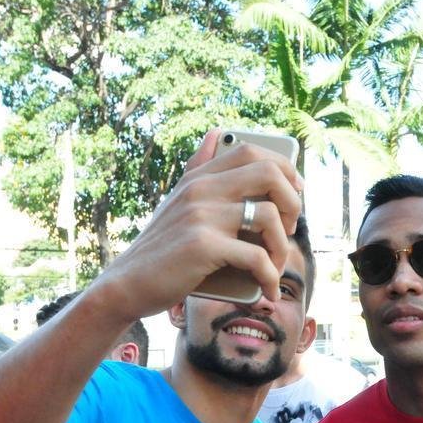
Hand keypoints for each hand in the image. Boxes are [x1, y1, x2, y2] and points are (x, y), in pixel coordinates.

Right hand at [94, 129, 303, 321]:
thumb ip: (197, 170)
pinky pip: (257, 257)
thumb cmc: (160, 249)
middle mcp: (200, 190)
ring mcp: (201, 216)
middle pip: (270, 174)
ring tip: (276, 266)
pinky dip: (270, 277)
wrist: (126, 285)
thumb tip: (216, 132)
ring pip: (269, 216)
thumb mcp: (176, 203)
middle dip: (293, 202)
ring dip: (283, 247)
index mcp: (198, 179)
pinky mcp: (203, 247)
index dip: (284, 168)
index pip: (251, 151)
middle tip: (289, 229)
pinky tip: (268, 289)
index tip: (296, 192)